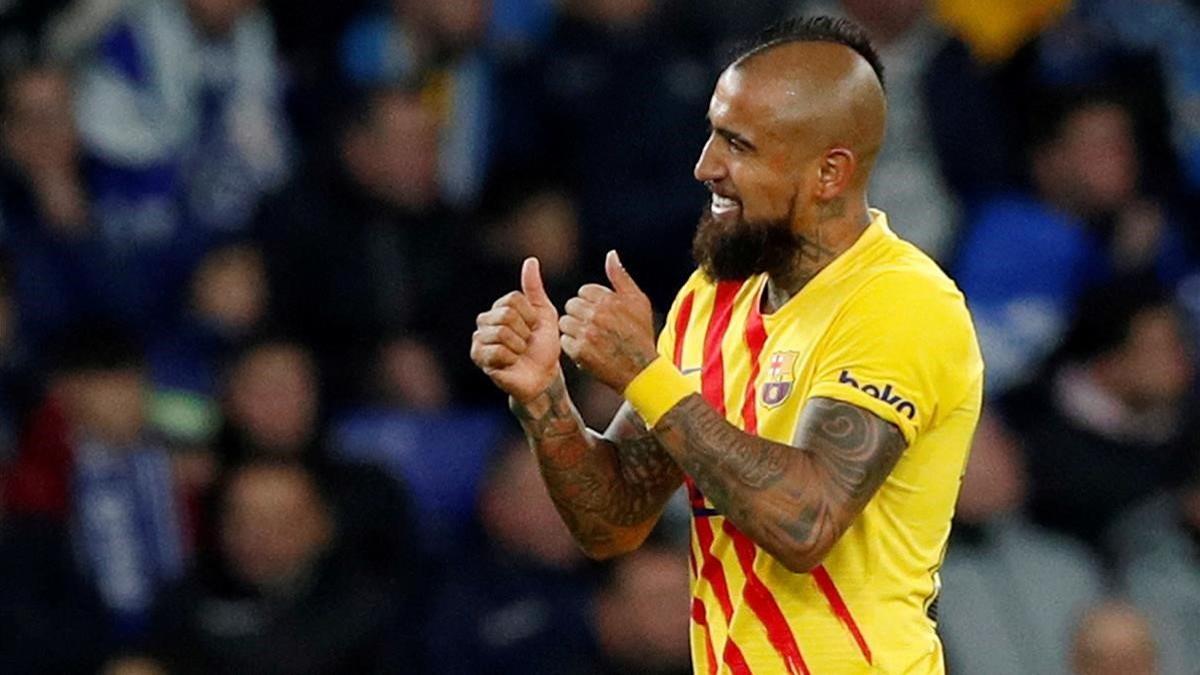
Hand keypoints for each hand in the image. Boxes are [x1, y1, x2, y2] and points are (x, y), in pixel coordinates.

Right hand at [471, 258, 561, 401]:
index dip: (530, 316)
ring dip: (519, 346)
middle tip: (527, 343)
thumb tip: (530, 260)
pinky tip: (511, 363)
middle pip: (506, 314)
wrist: (543, 376)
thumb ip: (535, 289)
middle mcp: (485, 320)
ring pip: (501, 333)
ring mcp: (479, 338)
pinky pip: (496, 351)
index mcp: (500, 307)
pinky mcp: (478, 357)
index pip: (514, 299)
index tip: (534, 328)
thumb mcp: (544, 314)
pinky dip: (511, 358)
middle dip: (524, 331)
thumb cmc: (544, 346)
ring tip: (520, 353)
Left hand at [560, 251, 657, 391]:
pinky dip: (573, 346)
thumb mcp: (638, 302)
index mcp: (610, 299)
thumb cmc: (640, 335)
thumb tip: (611, 254)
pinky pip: (565, 341)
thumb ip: (621, 277)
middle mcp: (598, 314)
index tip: (602, 315)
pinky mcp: (580, 351)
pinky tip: (587, 350)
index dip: (591, 303)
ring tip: (590, 339)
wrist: (641, 371)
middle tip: (594, 328)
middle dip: (580, 315)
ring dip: (575, 330)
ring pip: (565, 322)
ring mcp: (587, 334)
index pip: (584, 291)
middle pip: (571, 305)